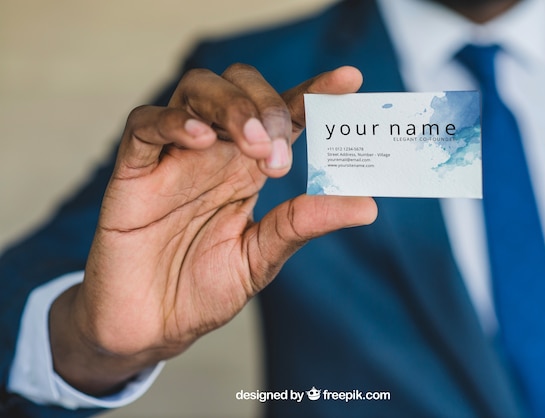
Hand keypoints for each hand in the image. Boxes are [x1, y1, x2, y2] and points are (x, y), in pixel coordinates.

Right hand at [49, 64, 376, 394]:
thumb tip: (367, 206)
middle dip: (267, 103)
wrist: (151, 326)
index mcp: (248, 168)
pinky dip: (172, 121)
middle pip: (241, 88)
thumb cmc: (203, 289)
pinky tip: (199, 139)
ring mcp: (173, 157)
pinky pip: (145, 125)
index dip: (314, 92)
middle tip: (281, 147)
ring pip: (197, 91)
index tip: (349, 80)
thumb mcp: (261, 258)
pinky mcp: (133, 171)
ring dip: (232, 106)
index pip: (284, 114)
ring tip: (255, 144)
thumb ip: (303, 225)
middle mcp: (214, 152)